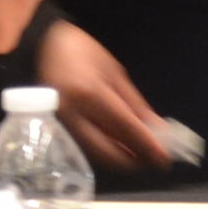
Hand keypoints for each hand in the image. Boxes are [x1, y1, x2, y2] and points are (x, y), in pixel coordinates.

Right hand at [34, 13, 197, 175]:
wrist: (42, 48)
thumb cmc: (83, 54)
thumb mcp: (115, 73)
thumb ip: (136, 106)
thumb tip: (158, 132)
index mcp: (90, 94)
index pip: (124, 128)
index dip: (146, 146)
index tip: (165, 159)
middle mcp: (72, 116)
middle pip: (107, 152)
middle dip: (133, 160)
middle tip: (154, 160)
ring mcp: (60, 127)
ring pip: (96, 155)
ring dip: (120, 158)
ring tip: (141, 153)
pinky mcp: (55, 132)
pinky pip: (85, 149)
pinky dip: (105, 151)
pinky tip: (120, 147)